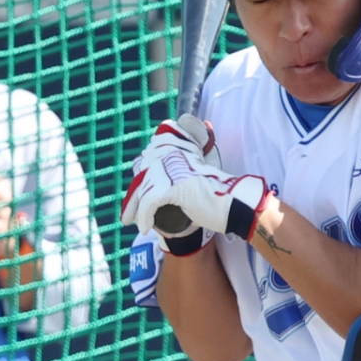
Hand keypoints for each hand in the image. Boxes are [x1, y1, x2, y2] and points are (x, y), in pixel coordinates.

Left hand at [121, 115, 222, 254]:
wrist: (234, 203)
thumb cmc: (218, 192)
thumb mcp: (197, 175)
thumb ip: (190, 163)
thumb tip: (198, 133)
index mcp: (177, 150)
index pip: (147, 161)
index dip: (138, 179)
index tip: (134, 196)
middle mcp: (172, 156)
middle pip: (142, 176)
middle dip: (132, 197)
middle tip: (127, 215)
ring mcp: (173, 170)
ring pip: (143, 189)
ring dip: (134, 209)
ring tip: (131, 223)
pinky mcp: (174, 186)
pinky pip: (150, 202)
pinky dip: (144, 216)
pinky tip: (144, 227)